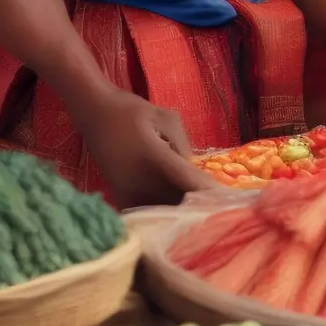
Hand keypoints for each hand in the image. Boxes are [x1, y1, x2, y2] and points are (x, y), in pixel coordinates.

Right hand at [81, 86, 217, 209]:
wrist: (94, 113)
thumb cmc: (131, 111)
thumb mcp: (166, 117)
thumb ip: (184, 145)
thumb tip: (193, 169)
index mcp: (156, 159)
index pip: (191, 183)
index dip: (211, 194)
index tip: (230, 203)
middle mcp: (142, 182)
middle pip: (178, 204)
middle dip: (199, 208)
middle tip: (221, 211)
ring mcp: (129, 193)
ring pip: (162, 213)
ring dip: (180, 213)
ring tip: (201, 214)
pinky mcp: (120, 197)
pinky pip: (146, 213)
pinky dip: (161, 214)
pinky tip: (173, 210)